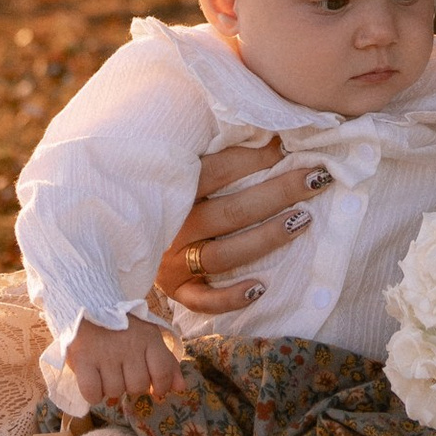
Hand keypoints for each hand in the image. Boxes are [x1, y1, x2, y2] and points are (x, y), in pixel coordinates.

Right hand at [65, 314, 184, 405]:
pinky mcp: (83, 359)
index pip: (162, 372)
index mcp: (148, 337)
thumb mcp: (148, 335)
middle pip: (137, 386)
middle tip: (123, 372)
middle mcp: (129, 345)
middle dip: (131, 385)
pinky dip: (93, 393)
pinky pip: (92, 392)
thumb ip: (166, 362)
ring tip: (106, 372)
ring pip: (114, 391)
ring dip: (110, 388)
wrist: (87, 302)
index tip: (153, 388)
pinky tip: (94, 381)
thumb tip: (180, 388)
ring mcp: (105, 353)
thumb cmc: (122, 324)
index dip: (160, 386)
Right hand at [152, 133, 329, 314]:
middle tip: (315, 180)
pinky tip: (260, 288)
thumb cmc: (164, 195)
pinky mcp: (177, 290)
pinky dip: (231, 298)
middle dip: (278, 193)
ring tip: (301, 221)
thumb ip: (215, 155)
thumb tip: (270, 135)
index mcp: (170, 189)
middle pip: (231, 211)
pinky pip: (204, 300)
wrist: (119, 237)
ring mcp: (172, 261)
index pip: (218, 171)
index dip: (255, 159)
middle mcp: (171, 226)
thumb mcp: (180, 170)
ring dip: (265, 239)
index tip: (288, 147)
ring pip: (224, 254)